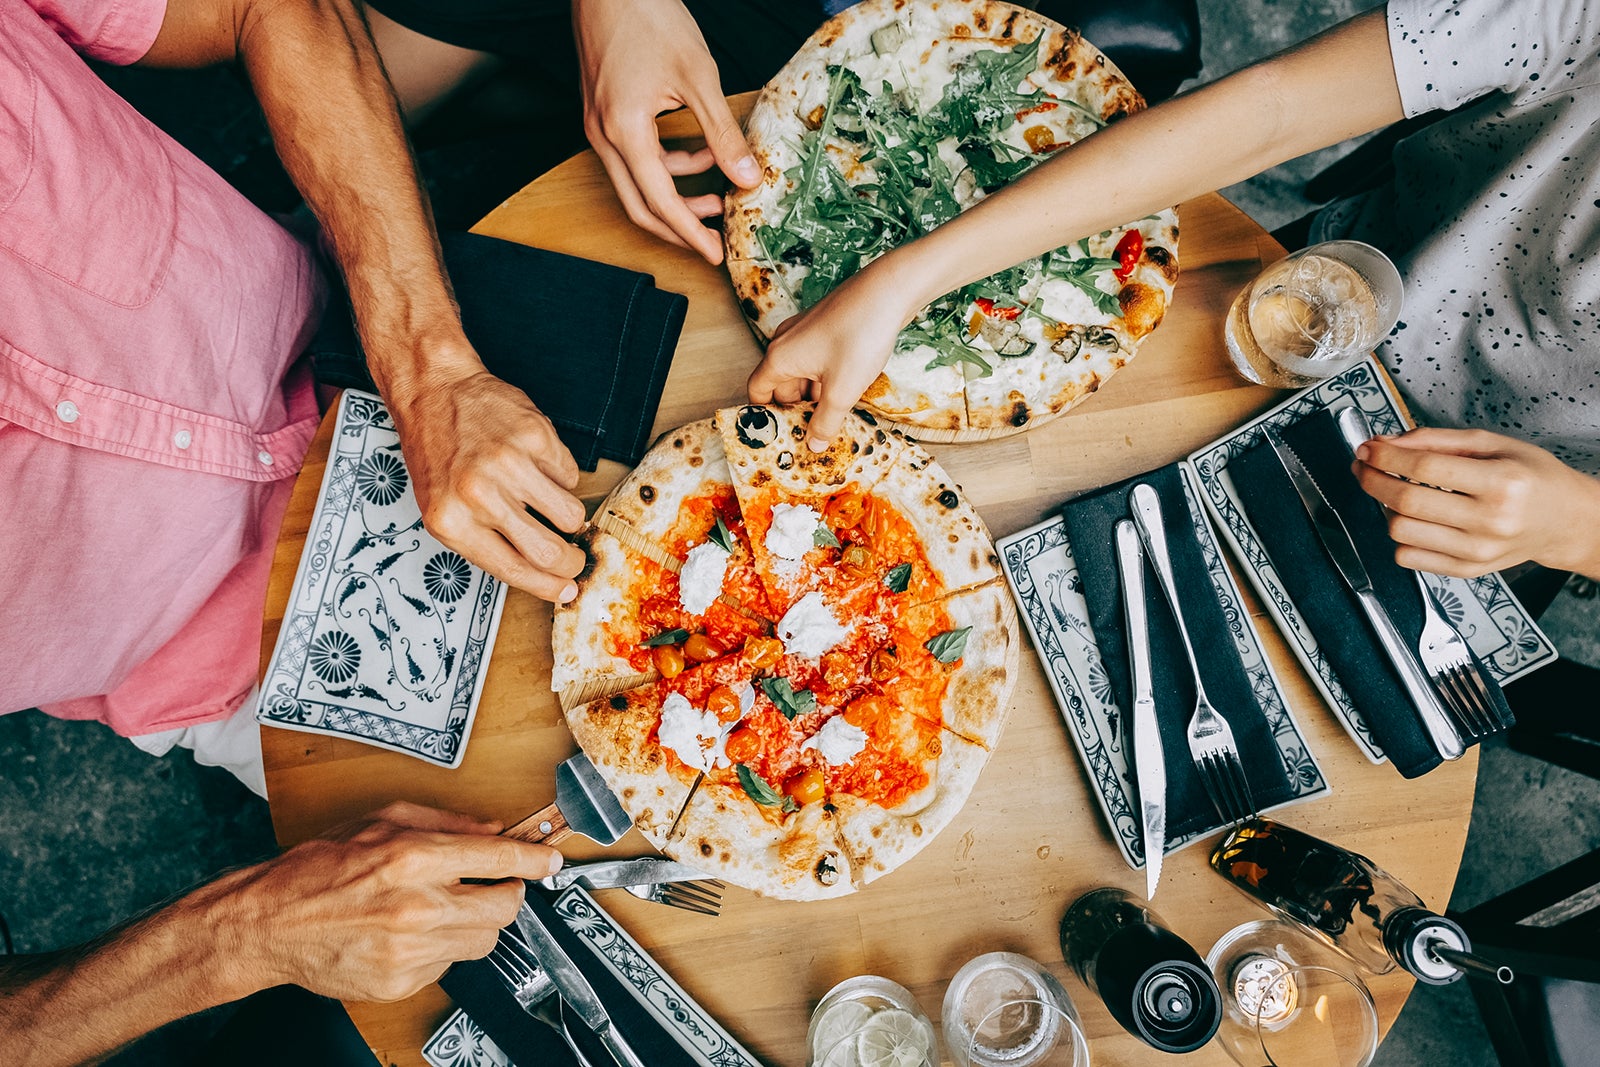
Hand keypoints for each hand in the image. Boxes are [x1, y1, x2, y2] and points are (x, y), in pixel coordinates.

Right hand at [223, 802, 562, 1002]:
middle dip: (508, 894)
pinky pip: (449, 965)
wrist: (269, 924)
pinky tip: (410, 933)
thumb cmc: (318, 868)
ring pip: (483, 941)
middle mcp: (418, 907)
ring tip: (441, 907)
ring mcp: (411, 951)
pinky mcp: (401, 983)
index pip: (499, 859)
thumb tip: (492, 831)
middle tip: (495, 885)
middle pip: (504, 909)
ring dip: (475, 923)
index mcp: (414, 859)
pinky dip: (442, 948)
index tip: (550, 861)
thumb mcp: (382, 821)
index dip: (534, 860)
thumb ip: (445, 823)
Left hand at [388, 362, 586, 601]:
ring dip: (566, 515)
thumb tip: (541, 574)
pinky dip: (558, 475)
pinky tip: (534, 464)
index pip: (513, 569)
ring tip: (545, 501)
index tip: (566, 590)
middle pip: (549, 550)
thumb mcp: (443, 511)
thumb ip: (485, 544)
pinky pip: (569, 475)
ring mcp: (509, 463)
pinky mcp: (535, 436)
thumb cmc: (437, 456)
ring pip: (570, 514)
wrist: (434, 392)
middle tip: (575, 558)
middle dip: (571, 562)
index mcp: (453, 522)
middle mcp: (479, 495)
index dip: (548, 586)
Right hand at [573, 0, 760, 262]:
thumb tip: (747, 177)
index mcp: (624, 131)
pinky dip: (668, 164)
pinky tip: (700, 150)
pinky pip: (634, 158)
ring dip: (678, 192)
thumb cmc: (648, 16)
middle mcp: (603, 136)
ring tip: (720, 186)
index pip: (660, 202)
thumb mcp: (698, 77)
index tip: (715, 255)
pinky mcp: (604, 113)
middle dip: (681, 226)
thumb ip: (723, 133)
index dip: (690, 234)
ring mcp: (599, 125)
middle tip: (716, 237)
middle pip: (640, 206)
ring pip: (637, 183)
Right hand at [747, 259, 924, 450]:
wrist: (888, 291)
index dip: (765, 416)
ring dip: (813, 396)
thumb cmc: (860, 336)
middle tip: (813, 435)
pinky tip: (846, 392)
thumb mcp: (842, 390)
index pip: (757, 392)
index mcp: (779, 357)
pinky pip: (816, 361)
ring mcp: (805, 333)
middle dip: (795, 410)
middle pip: (781, 385)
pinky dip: (824, 379)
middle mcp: (786, 342)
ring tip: (833, 419)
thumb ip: (825, 422)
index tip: (781, 436)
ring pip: (802, 374)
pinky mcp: (825, 327)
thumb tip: (814, 445)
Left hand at [1353, 427, 1599, 576]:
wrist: (1563, 520)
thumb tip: (1387, 442)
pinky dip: (1400, 536)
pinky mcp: (1468, 570)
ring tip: (1393, 491)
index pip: (1425, 467)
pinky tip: (1411, 519)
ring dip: (1384, 507)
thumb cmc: (1532, 478)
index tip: (1367, 448)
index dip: (1386, 456)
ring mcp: (1478, 550)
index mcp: (1501, 482)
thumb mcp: (1493, 444)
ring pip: (1401, 530)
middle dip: (1372, 479)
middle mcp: (1490, 520)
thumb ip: (1437, 440)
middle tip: (1365, 466)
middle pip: (1406, 500)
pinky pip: (1409, 558)